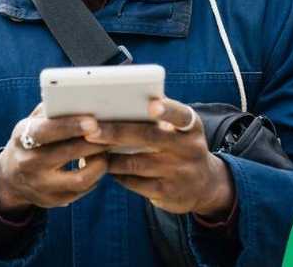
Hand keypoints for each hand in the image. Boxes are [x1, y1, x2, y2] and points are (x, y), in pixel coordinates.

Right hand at [0, 104, 110, 213]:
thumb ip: (51, 111)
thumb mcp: (32, 123)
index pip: (46, 131)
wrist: (11, 177)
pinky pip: (82, 191)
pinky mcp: (52, 201)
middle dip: (95, 143)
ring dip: (100, 163)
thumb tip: (78, 96)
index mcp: (22, 138)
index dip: (70, 126)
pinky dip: (95, 177)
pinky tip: (98, 165)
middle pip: (68, 153)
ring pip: (80, 178)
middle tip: (114, 133)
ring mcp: (40, 185)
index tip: (93, 122)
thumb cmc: (31, 141)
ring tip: (107, 151)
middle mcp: (28, 163)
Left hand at [86, 98, 234, 218]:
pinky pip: (134, 182)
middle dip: (116, 132)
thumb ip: (156, 117)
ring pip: (135, 163)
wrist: (205, 186)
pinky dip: (115, 173)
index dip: (167, 110)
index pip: (180, 115)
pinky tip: (102, 166)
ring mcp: (179, 173)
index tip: (151, 106)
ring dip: (109, 156)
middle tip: (91, 129)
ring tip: (88, 148)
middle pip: (148, 137)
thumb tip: (115, 100)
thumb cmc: (178, 146)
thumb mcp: (179, 130)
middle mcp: (189, 149)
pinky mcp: (167, 193)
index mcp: (191, 127)